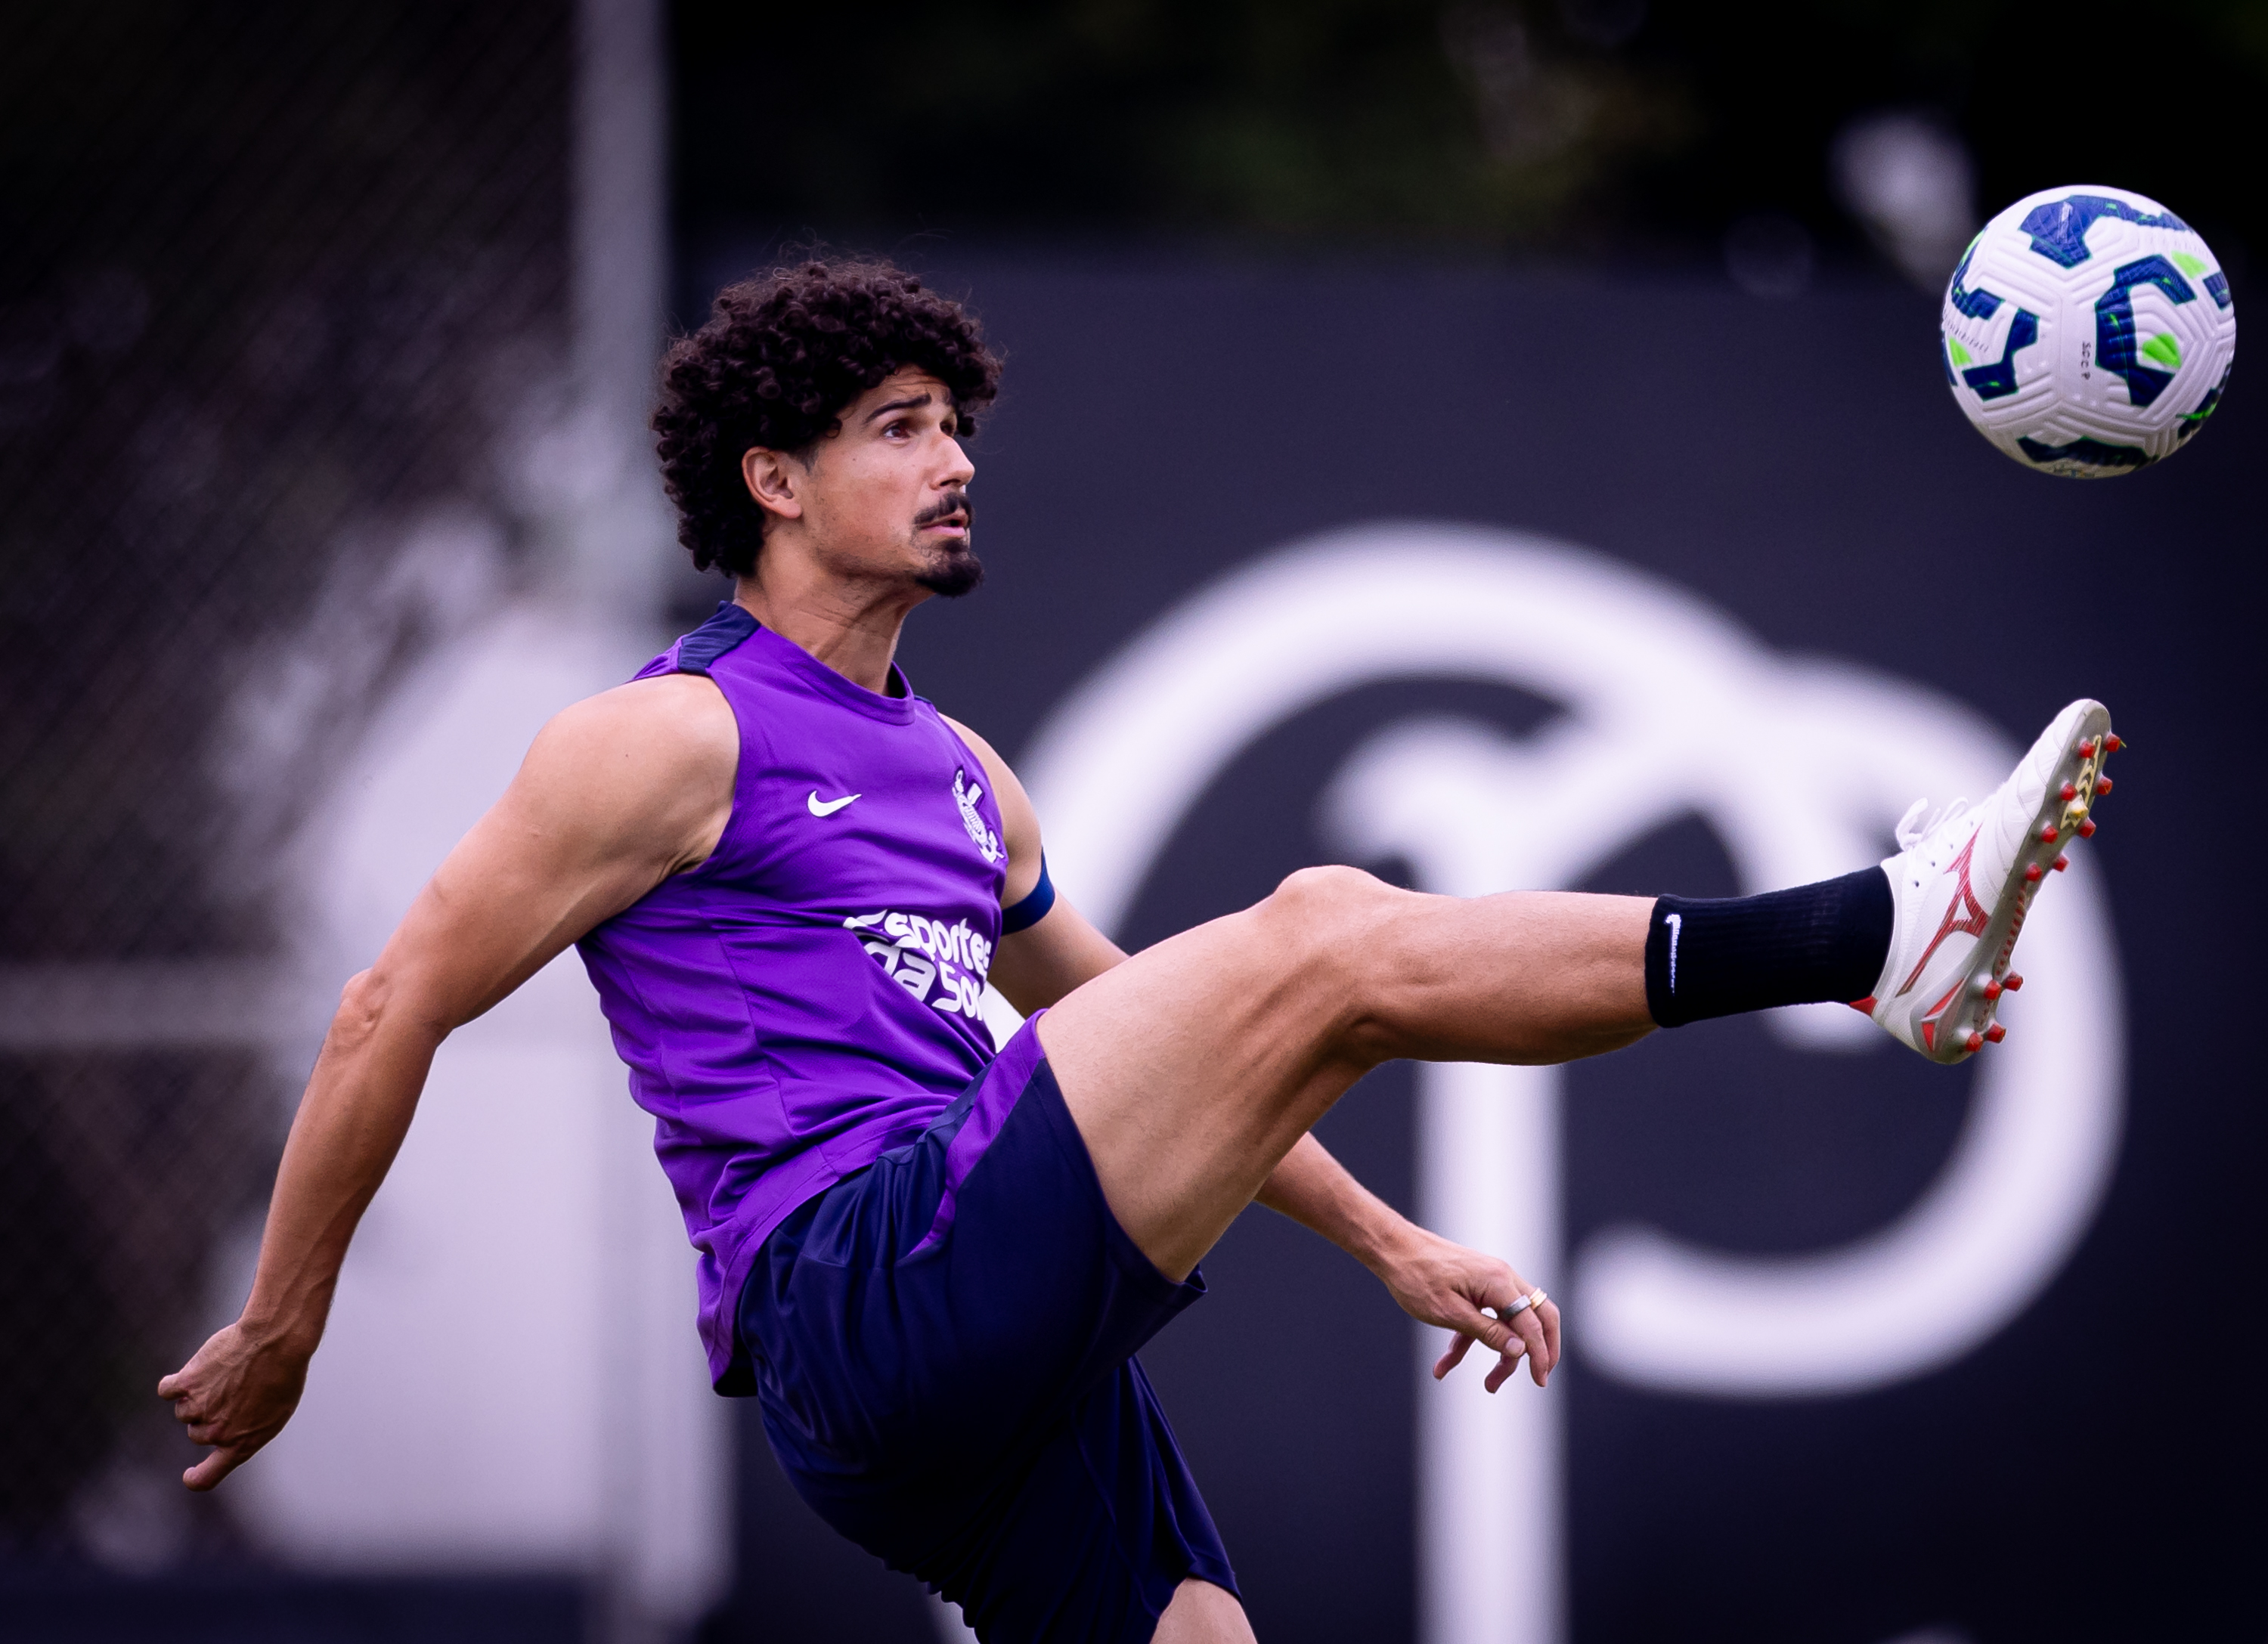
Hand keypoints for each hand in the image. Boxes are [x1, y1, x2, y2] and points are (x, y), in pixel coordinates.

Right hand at [156, 1319, 311, 1490]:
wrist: (277, 1341)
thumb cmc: (285, 1371)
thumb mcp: (278, 1410)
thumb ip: (250, 1426)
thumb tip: (233, 1426)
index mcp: (242, 1443)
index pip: (209, 1476)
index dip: (196, 1478)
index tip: (190, 1476)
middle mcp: (217, 1432)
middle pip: (197, 1433)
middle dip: (209, 1416)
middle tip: (232, 1391)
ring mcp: (199, 1409)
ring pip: (183, 1411)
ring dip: (196, 1397)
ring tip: (223, 1375)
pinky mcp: (186, 1384)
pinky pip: (167, 1390)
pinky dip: (175, 1383)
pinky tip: (194, 1370)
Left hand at [1375, 1227, 1561, 1391]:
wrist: (1392, 1248)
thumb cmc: (1416, 1278)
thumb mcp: (1450, 1314)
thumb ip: (1488, 1332)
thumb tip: (1522, 1349)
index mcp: (1499, 1282)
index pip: (1532, 1324)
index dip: (1540, 1355)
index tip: (1540, 1382)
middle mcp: (1502, 1277)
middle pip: (1537, 1317)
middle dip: (1539, 1350)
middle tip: (1537, 1378)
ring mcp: (1490, 1279)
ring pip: (1510, 1321)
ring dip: (1501, 1353)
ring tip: (1489, 1386)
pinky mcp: (1476, 1285)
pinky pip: (1485, 1316)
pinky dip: (1472, 1340)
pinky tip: (1445, 1364)